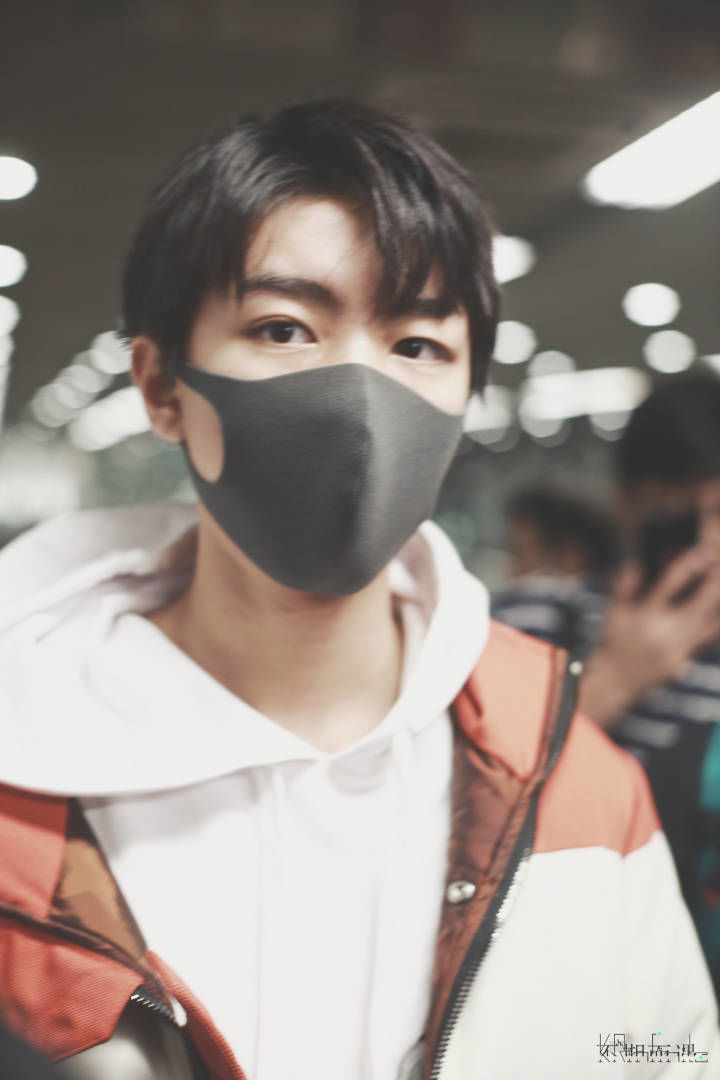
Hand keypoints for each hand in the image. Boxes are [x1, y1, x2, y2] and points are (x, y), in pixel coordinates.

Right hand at [579, 546, 719, 727]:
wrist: (617, 679)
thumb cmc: (614, 640)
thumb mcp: (613, 612)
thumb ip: (623, 587)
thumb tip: (634, 564)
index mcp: (646, 615)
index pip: (670, 584)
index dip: (687, 565)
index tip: (702, 552)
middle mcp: (664, 631)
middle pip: (699, 603)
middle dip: (714, 584)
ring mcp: (677, 647)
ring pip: (708, 622)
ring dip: (718, 604)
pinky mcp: (684, 658)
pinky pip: (706, 639)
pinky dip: (714, 624)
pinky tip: (718, 613)